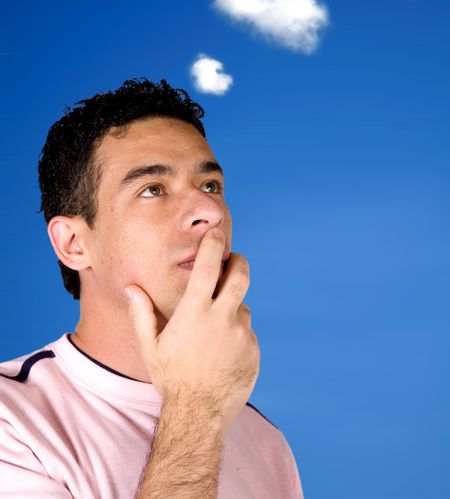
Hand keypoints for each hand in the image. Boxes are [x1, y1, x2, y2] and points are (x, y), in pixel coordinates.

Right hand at [124, 227, 259, 434]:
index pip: (209, 266)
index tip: (216, 233)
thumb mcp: (151, 346)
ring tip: (214, 329)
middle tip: (231, 260)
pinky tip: (222, 351)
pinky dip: (236, 333)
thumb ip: (141, 313)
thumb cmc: (171, 378)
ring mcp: (241, 334)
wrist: (199, 415)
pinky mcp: (253, 349)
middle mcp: (222, 318)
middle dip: (237, 261)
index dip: (214, 245)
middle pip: (240, 275)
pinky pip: (247, 331)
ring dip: (232, 307)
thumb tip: (131, 287)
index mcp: (196, 312)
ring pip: (242, 306)